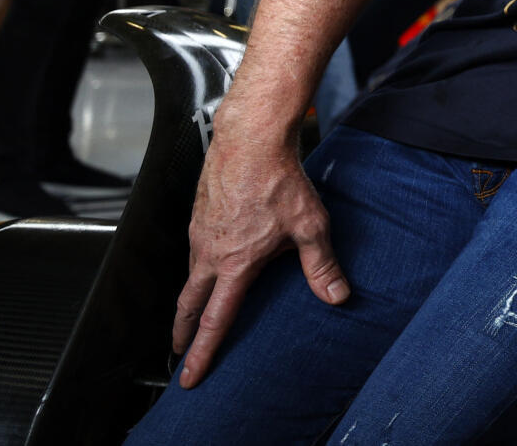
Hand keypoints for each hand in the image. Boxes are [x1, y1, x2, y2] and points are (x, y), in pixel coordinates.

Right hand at [171, 129, 348, 387]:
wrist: (250, 139)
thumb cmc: (278, 179)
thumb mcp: (309, 226)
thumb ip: (321, 266)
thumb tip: (337, 296)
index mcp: (234, 265)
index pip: (216, 321)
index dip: (203, 353)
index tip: (190, 377)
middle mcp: (208, 253)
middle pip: (188, 305)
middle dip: (183, 333)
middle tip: (179, 352)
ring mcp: (200, 233)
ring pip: (189, 276)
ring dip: (189, 299)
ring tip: (194, 313)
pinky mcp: (199, 213)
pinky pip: (195, 249)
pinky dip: (197, 266)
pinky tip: (210, 262)